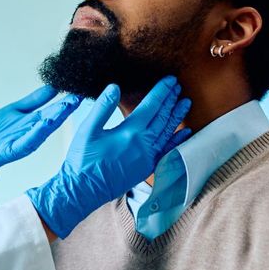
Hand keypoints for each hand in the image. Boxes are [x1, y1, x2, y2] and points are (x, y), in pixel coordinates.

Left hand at [0, 86, 82, 199]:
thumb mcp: (17, 109)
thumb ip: (36, 100)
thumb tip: (54, 86)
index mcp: (35, 121)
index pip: (54, 109)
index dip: (66, 100)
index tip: (79, 89)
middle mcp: (34, 131)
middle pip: (52, 118)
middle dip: (65, 108)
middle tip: (79, 96)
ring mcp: (25, 141)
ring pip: (43, 129)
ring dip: (55, 118)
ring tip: (66, 107)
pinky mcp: (14, 149)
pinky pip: (28, 141)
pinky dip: (37, 132)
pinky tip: (45, 123)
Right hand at [27, 76, 190, 238]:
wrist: (84, 189)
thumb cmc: (83, 160)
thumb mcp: (87, 129)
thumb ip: (102, 107)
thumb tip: (114, 87)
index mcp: (129, 132)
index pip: (151, 106)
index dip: (161, 91)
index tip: (170, 80)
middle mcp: (144, 144)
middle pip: (162, 117)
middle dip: (171, 100)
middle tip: (178, 86)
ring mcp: (148, 157)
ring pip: (167, 132)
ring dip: (177, 116)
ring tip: (185, 103)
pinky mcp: (147, 168)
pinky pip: (167, 152)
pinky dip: (177, 141)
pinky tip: (185, 132)